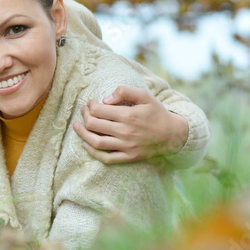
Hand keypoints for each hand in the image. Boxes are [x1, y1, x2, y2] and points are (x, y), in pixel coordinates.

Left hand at [72, 86, 188, 163]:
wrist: (173, 135)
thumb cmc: (156, 113)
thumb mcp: (144, 96)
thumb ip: (124, 91)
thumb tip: (105, 99)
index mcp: (128, 115)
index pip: (98, 110)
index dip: (90, 105)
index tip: (91, 102)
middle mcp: (126, 132)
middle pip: (94, 125)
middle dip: (85, 116)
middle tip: (84, 111)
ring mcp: (127, 146)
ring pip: (97, 142)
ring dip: (83, 134)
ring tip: (76, 126)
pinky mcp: (129, 157)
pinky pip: (106, 158)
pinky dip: (93, 152)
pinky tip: (86, 144)